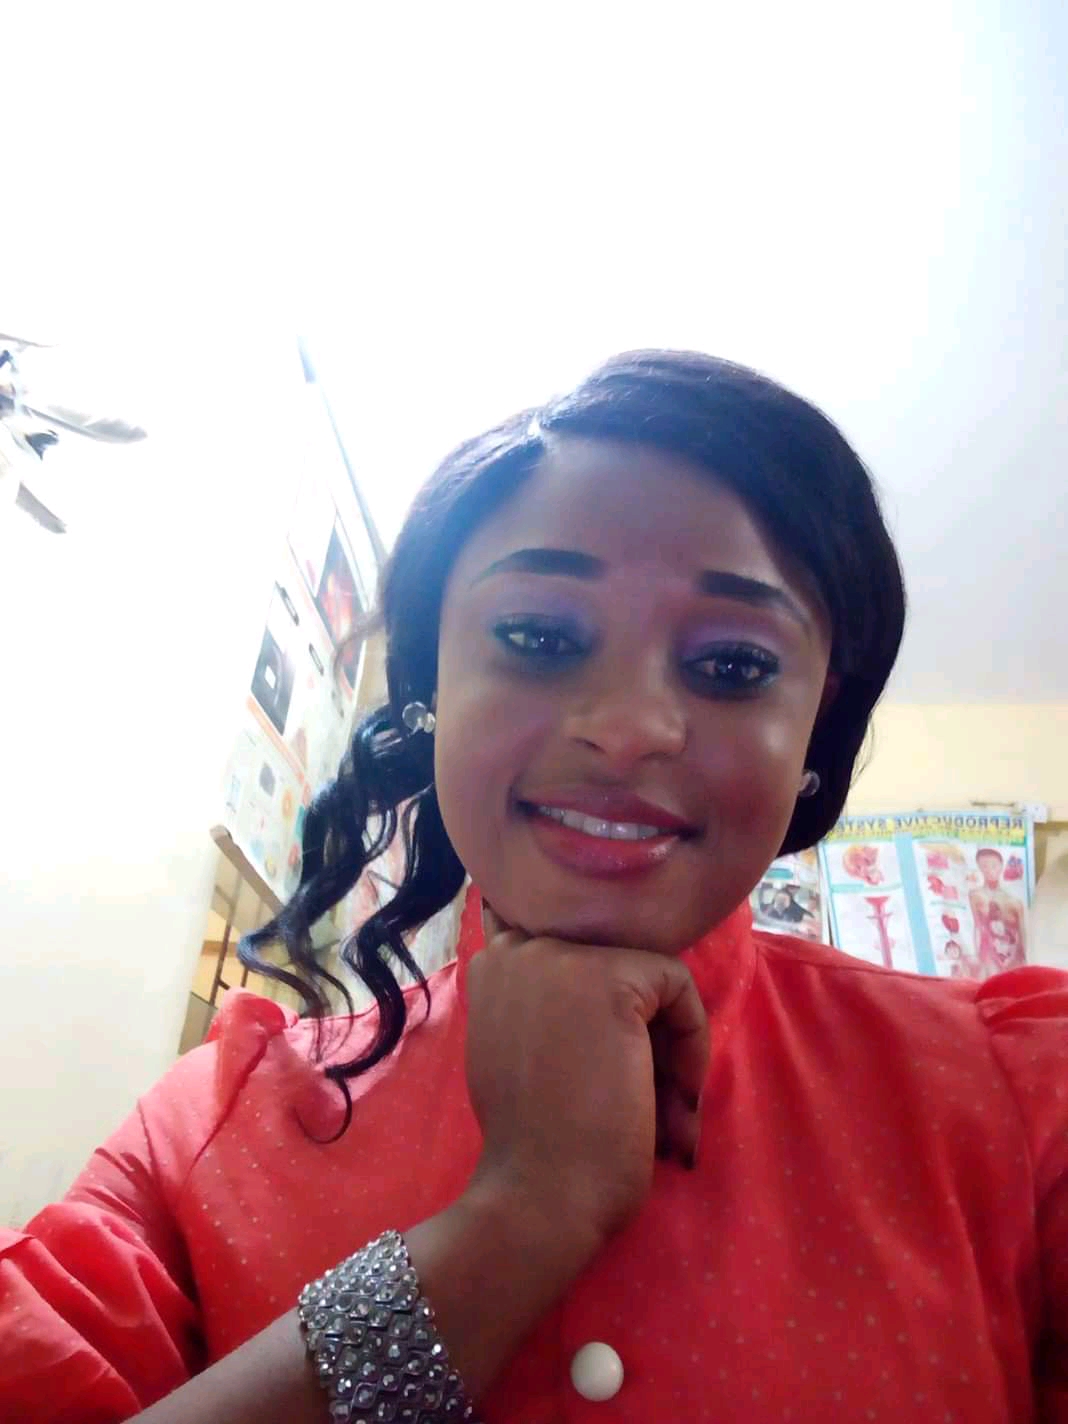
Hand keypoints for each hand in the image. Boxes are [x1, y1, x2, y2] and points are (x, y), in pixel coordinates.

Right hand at [464, 902, 708, 1248]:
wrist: (540, 1194)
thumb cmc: (534, 1143)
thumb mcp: (518, 1051)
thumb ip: (543, 1005)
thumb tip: (602, 983)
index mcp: (493, 964)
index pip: (573, 952)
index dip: (604, 1007)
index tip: (611, 1071)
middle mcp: (521, 947)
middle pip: (617, 966)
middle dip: (643, 1034)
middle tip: (651, 1102)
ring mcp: (563, 959)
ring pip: (650, 978)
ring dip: (668, 1047)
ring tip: (669, 1116)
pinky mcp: (612, 980)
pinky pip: (678, 986)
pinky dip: (692, 1042)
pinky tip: (675, 1098)